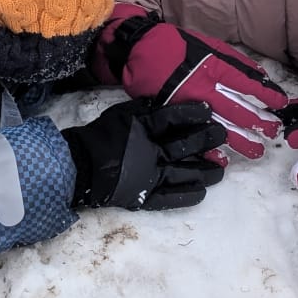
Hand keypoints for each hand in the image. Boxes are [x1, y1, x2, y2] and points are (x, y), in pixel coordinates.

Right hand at [62, 99, 228, 211]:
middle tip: (221, 136)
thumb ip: (139, 108)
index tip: (209, 111)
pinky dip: (189, 195)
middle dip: (207, 139)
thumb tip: (156, 100)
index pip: (173, 118)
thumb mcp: (118, 114)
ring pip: (187, 173)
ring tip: (221, 169)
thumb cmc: (97, 137)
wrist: (77, 167)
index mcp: (143, 129)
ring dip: (206, 170)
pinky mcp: (146, 197)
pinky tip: (203, 192)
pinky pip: (172, 198)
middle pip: (186, 145)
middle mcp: (152, 153)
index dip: (193, 114)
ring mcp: (151, 177)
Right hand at [91, 7, 288, 159]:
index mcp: (213, 67)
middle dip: (258, 122)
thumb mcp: (209, 45)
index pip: (247, 84)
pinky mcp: (173, 115)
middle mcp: (202, 88)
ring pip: (220, 127)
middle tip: (273, 132)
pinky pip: (193, 136)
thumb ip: (235, 62)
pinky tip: (223, 159)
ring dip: (241, 141)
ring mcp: (187, 105)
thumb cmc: (177, 46)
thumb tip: (261, 76)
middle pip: (237, 110)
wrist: (140, 50)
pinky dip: (209, 149)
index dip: (266, 95)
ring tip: (258, 151)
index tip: (281, 103)